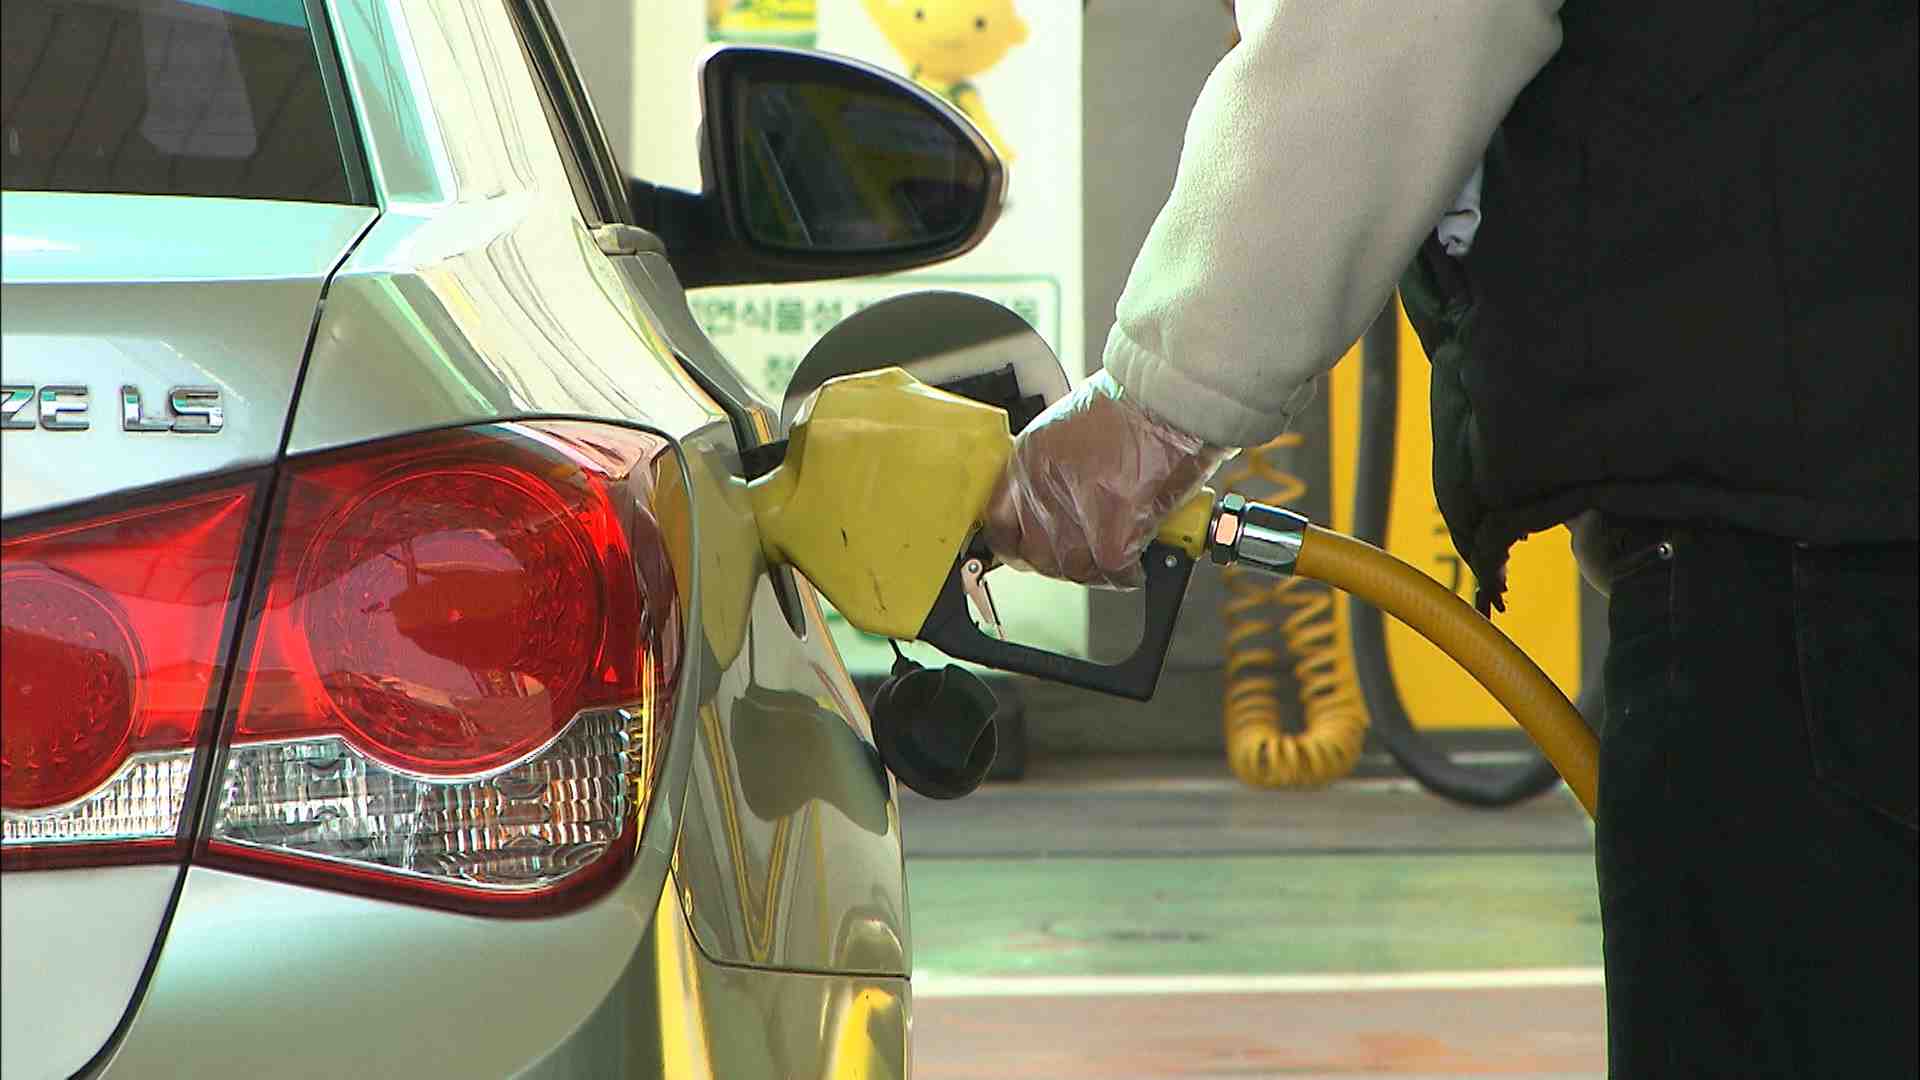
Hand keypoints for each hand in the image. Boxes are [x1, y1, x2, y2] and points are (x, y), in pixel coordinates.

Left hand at [982, 370, 1230, 588]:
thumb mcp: (1065, 429)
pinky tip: (1139, 558)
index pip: (999, 526)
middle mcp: (1043, 488)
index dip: (1016, 548)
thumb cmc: (1130, 403)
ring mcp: (1076, 512)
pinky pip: (1114, 570)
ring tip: (1118, 556)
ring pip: (1075, 568)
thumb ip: (1054, 470)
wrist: (1168, 395)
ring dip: (1098, 569)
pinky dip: (1128, 572)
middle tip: (1088, 554)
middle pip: (1037, 555)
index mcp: (1027, 461)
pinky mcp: (1113, 530)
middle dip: (1064, 562)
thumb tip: (1062, 504)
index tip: (1030, 553)